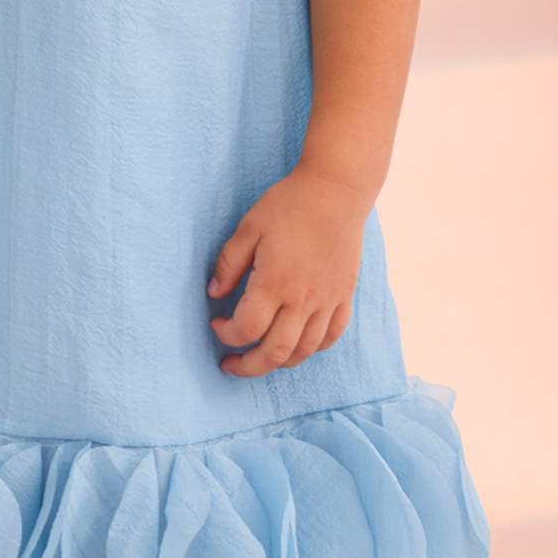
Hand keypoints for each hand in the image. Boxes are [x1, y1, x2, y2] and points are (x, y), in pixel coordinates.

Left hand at [206, 167, 367, 375]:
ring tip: (261, 357)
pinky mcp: (344, 295)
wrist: (337, 191)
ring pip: (304, 351)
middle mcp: (303, 299)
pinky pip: (330, 336)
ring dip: (278, 362)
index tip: (216, 322)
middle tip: (231, 364)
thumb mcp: (249, 228)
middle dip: (248, 366)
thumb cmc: (289, 205)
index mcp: (275, 283)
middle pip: (275, 353)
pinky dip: (311, 348)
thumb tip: (214, 294)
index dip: (226, 334)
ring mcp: (327, 300)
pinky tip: (296, 344)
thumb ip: (229, 264)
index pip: (247, 329)